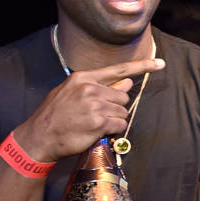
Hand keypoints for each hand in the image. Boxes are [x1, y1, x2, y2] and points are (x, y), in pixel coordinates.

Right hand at [15, 58, 165, 162]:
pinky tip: (97, 131)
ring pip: (122, 112)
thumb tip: (128, 82)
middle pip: (123, 96)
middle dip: (115, 107)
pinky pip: (119, 125)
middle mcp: (90, 89)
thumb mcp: (73, 93)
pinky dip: (113, 130)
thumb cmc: (57, 115)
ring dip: (114, 120)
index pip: (119, 70)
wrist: (39, 136)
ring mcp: (95, 105)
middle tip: (97, 115)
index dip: (142, 66)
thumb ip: (100, 86)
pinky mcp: (98, 122)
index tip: (160, 63)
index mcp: (84, 78)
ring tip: (93, 123)